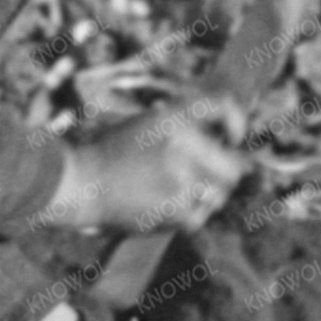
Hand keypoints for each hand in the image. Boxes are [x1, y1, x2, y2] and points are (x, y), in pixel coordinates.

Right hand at [46, 102, 246, 237]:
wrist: (84, 184)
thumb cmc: (114, 152)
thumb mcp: (148, 121)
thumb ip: (187, 121)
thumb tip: (227, 134)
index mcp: (173, 118)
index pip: (223, 105)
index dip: (236, 121)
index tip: (234, 136)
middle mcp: (182, 145)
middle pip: (235, 164)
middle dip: (229, 169)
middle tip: (215, 171)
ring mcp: (182, 181)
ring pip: (220, 193)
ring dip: (209, 193)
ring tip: (183, 189)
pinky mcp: (176, 211)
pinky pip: (200, 215)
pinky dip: (190, 213)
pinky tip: (169, 205)